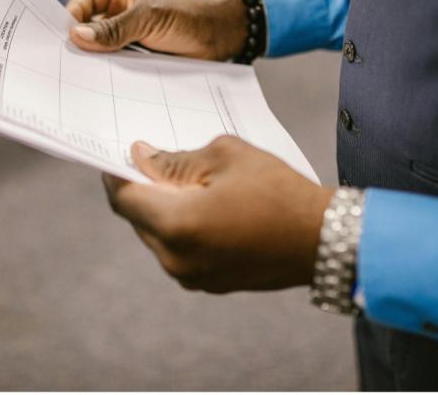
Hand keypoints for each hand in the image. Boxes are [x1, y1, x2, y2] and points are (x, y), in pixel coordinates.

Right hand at [66, 0, 247, 59]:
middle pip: (88, 28)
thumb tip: (78, 35)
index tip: (64, 36)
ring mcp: (129, 39)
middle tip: (65, 61)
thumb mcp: (149, 17)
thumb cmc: (189, 15)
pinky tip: (103, 85)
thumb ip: (114, 28)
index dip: (71, 15)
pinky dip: (111, 75)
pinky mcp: (139, 60)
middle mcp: (121, 15)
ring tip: (81, 76)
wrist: (222, 37)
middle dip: (79, 43)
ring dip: (95, 62)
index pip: (83, 1)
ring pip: (102, 51)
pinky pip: (118, 67)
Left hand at [103, 136, 333, 292]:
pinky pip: (178, 251)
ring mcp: (190, 275)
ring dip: (161, 209)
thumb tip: (142, 157)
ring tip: (183, 182)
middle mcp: (174, 258)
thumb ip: (174, 159)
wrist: (323, 240)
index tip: (116, 154)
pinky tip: (200, 206)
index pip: (123, 198)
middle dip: (140, 189)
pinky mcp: (208, 283)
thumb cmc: (278, 191)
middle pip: (137, 219)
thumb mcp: (224, 157)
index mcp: (175, 225)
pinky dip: (180, 228)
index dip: (115, 174)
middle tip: (153, 160)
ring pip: (157, 236)